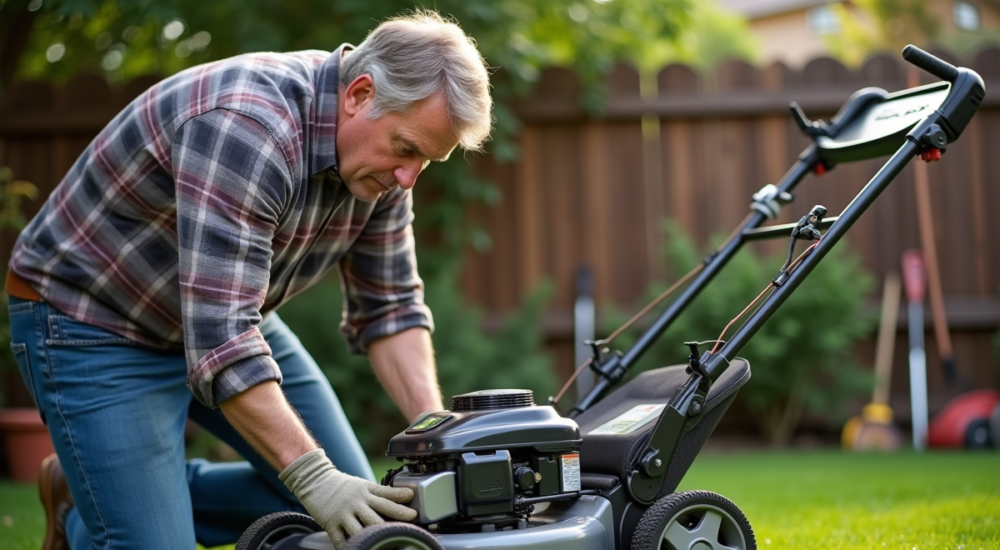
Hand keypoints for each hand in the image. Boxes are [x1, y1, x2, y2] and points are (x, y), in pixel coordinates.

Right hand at [280, 449, 416, 548]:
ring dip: (370, 539)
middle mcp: (356, 503)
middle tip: (403, 533)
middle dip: (389, 527)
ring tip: (382, 546)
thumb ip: (384, 492)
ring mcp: (343, 515)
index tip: (414, 514)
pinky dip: (347, 547)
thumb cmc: (343, 485)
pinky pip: (340, 540)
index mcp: (366, 493)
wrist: (315, 480)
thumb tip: (408, 495)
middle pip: (376, 517)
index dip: (401, 508)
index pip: (387, 500)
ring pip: (359, 530)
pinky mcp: (330, 524)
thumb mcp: (364, 485)